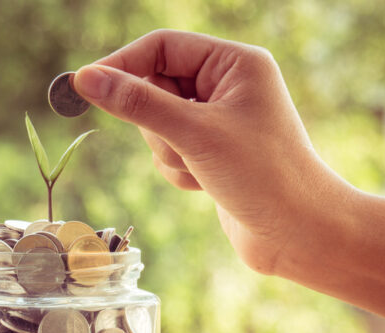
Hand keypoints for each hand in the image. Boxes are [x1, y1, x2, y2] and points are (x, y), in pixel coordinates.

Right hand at [73, 29, 353, 276]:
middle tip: (180, 145)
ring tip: (203, 171)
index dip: (123, 65)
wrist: (298, 234)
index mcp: (235, 64)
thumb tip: (86, 79)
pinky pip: (171, 151)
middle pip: (157, 87)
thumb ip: (137, 104)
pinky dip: (179, 171)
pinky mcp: (213, 153)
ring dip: (170, 153)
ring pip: (159, 125)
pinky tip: (206, 185)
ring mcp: (220, 121)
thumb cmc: (261, 176)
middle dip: (159, 125)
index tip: (86, 85)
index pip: (163, 47)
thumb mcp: (194, 134)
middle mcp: (228, 86)